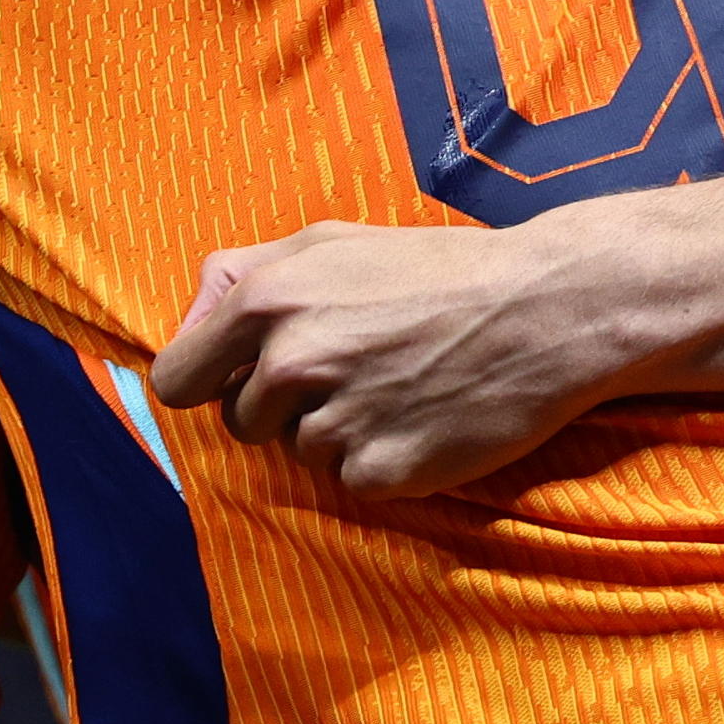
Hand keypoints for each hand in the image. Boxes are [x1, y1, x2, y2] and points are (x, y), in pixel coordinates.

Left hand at [146, 212, 673, 492]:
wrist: (547, 308)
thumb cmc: (433, 271)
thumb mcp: (327, 242)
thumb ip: (241, 275)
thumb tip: (188, 323)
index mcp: (264, 301)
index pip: (176, 380)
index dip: (204, 383)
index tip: (234, 382)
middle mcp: (291, 362)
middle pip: (238, 422)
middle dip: (280, 406)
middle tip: (350, 371)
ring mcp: (336, 421)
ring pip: (296, 452)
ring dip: (335, 432)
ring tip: (395, 387)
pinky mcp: (381, 472)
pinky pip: (349, 480)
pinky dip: (379, 461)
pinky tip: (421, 420)